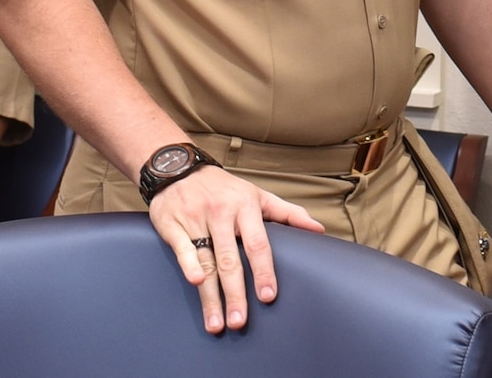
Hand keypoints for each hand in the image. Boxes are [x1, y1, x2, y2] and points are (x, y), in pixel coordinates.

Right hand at [148, 165, 325, 333]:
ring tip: (217, 323)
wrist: (179, 167)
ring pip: (206, 261)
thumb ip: (289, 214)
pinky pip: (181, 249)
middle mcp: (221, 214)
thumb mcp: (259, 195)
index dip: (264, 271)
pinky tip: (196, 284)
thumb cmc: (226, 189)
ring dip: (211, 296)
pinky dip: (188, 265)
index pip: (258, 243)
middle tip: (240, 321)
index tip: (268, 296)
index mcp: (246, 207)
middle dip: (236, 293)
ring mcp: (195, 219)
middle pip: (230, 260)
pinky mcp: (172, 225)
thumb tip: (318, 230)